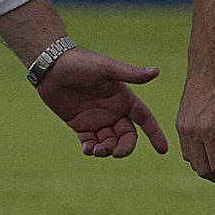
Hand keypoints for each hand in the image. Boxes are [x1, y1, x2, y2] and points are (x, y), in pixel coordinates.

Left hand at [37, 47, 166, 158]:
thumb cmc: (81, 62)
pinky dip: (91, 150)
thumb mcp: (106, 68)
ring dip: (107, 150)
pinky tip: (89, 149)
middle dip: (125, 147)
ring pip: (109, 142)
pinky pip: (90, 143)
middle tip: (117, 152)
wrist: (51, 66)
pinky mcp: (80, 125)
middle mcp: (113, 111)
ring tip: (99, 150)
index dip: (155, 133)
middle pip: (127, 136)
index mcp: (123, 98)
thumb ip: (130, 73)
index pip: (145, 119)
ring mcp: (97, 119)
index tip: (163, 150)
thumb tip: (156, 72)